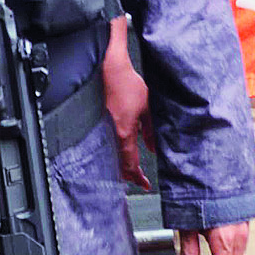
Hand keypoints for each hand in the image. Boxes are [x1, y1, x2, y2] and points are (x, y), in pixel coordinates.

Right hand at [102, 38, 154, 188]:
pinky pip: (108, 144)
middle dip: (130, 175)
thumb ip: (151, 131)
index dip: (138, 177)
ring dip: (122, 165)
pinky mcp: (100, 123)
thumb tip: (154, 148)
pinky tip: (120, 152)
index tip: (145, 184)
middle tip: (139, 180)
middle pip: (119, 164)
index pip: (131, 164)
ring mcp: (104, 129)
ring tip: (132, 170)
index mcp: (124, 133)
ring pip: (112, 156)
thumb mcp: (148, 108)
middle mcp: (111, 134)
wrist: (109, 70)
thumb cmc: (127, 85)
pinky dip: (115, 153)